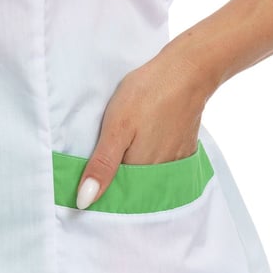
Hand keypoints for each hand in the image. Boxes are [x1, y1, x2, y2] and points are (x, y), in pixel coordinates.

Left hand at [75, 49, 215, 209]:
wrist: (188, 70)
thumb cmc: (148, 94)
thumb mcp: (116, 127)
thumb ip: (102, 165)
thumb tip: (85, 201)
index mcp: (142, 171)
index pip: (116, 194)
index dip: (100, 187)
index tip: (88, 177)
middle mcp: (162, 173)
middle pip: (134, 186)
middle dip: (117, 179)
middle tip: (106, 154)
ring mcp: (176, 162)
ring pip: (148, 175)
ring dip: (134, 167)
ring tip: (125, 144)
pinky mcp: (184, 150)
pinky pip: (162, 164)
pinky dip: (150, 157)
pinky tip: (144, 140)